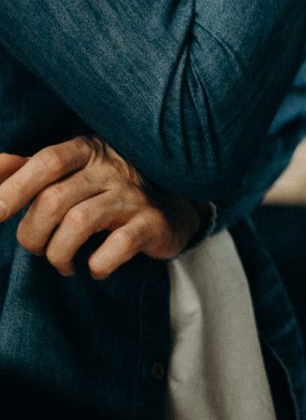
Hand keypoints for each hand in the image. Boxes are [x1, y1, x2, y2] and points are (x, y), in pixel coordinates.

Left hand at [0, 136, 206, 279]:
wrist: (176, 207)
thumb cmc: (110, 191)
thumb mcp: (73, 172)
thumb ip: (30, 170)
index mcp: (88, 150)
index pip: (47, 161)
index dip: (15, 187)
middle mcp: (112, 169)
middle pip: (55, 198)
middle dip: (33, 233)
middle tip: (36, 249)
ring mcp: (135, 196)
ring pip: (80, 222)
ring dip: (59, 253)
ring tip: (62, 263)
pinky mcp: (153, 223)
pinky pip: (117, 246)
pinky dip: (98, 264)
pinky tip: (95, 269)